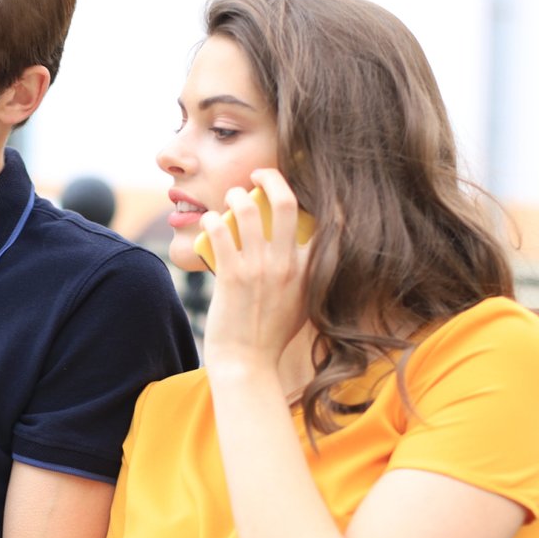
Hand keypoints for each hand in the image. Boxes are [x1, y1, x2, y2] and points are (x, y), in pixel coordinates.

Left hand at [199, 168, 310, 371]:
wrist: (247, 364)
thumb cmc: (271, 335)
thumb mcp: (304, 303)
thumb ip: (307, 275)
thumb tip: (300, 249)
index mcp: (310, 270)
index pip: (329, 222)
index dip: (325, 197)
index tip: (305, 184)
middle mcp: (287, 265)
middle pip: (286, 202)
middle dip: (271, 178)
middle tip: (259, 173)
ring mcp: (259, 269)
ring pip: (248, 210)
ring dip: (236, 195)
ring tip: (231, 196)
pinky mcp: (231, 276)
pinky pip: (221, 232)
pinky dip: (213, 219)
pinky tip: (209, 220)